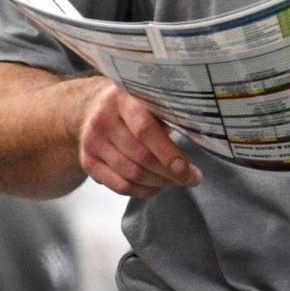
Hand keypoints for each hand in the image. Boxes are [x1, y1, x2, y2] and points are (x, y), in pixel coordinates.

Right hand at [79, 83, 201, 196]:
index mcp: (122, 98)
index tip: (188, 170)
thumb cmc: (134, 105)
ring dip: (159, 184)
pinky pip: (119, 186)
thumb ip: (168, 114)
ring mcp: (91, 142)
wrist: (93, 107)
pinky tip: (157, 187)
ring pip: (131, 175)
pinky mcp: (88, 161)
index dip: (168, 153)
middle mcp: (102, 120)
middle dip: (170, 173)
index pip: (145, 130)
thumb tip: (201, 136)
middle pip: (140, 157)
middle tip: (193, 178)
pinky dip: (143, 192)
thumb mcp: (149, 99)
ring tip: (177, 181)